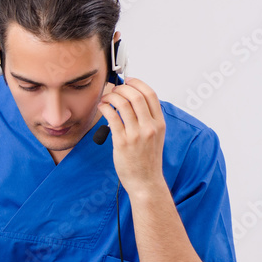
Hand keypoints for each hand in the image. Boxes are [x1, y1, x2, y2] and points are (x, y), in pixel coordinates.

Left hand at [98, 78, 167, 199]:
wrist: (145, 181)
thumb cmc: (148, 160)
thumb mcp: (156, 137)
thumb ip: (149, 120)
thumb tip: (135, 101)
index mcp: (160, 124)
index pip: (151, 95)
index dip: (138, 83)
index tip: (128, 80)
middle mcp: (150, 127)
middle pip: (136, 96)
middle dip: (122, 88)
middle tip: (114, 89)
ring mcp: (136, 134)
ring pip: (123, 104)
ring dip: (111, 96)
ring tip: (106, 98)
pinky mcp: (122, 142)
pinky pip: (112, 118)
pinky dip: (105, 108)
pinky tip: (102, 107)